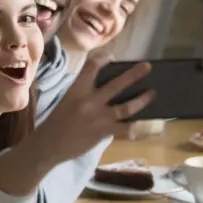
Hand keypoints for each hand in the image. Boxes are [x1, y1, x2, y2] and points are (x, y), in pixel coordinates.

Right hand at [33, 55, 153, 163]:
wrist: (50, 144)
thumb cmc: (57, 120)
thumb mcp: (68, 98)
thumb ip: (84, 89)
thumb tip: (103, 83)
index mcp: (77, 89)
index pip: (92, 67)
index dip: (104, 59)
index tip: (112, 57)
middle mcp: (90, 101)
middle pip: (116, 85)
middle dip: (134, 75)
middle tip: (147, 66)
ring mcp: (99, 118)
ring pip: (126, 107)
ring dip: (141, 100)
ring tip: (152, 93)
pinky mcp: (104, 132)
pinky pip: (125, 129)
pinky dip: (135, 127)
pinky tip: (144, 123)